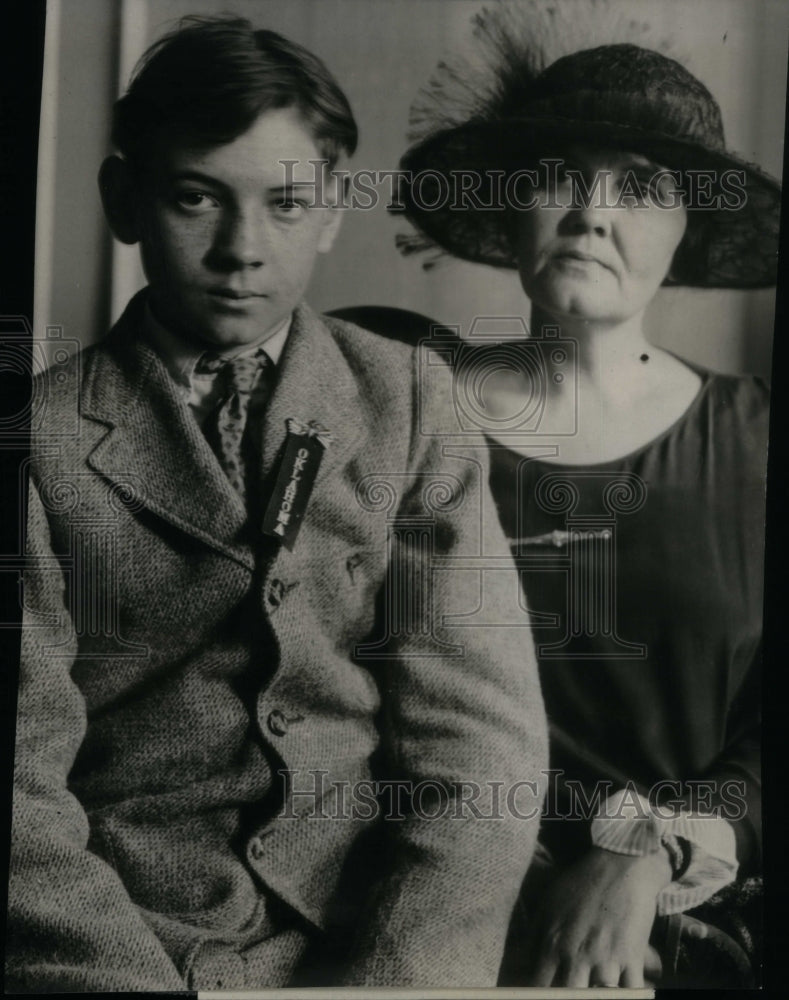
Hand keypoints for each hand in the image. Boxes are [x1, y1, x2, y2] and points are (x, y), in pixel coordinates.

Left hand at [529, 845, 672, 986]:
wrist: (621, 863)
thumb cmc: (582, 882)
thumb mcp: (548, 904)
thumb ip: (533, 936)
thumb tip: (519, 960)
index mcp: (553, 943)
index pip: (539, 987)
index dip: (540, 995)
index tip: (544, 993)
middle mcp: (576, 956)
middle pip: (568, 996)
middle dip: (569, 997)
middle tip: (572, 990)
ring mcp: (605, 959)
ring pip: (599, 997)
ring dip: (599, 994)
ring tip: (597, 987)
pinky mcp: (631, 958)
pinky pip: (632, 992)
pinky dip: (629, 994)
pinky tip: (624, 989)